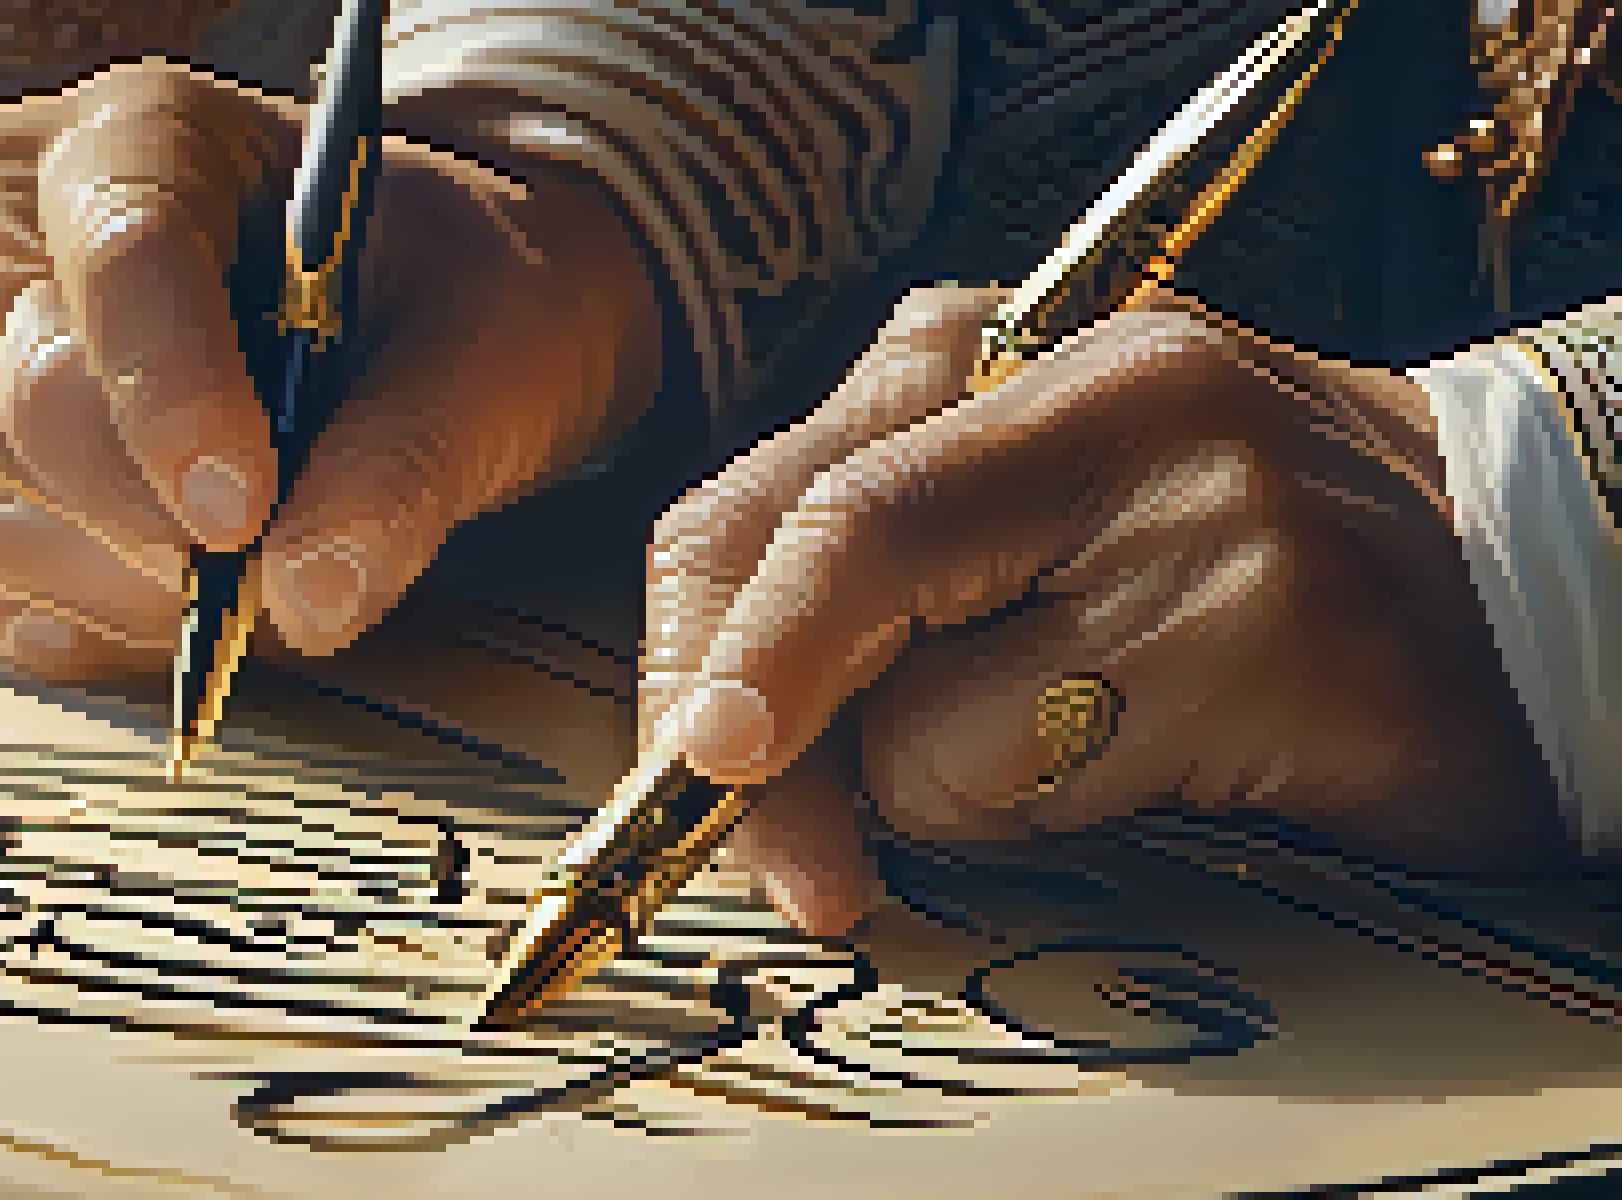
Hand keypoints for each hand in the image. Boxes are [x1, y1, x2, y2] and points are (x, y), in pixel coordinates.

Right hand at [0, 61, 660, 680]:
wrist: (432, 331)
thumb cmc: (449, 306)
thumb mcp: (483, 351)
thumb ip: (405, 462)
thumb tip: (309, 597)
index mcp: (146, 135)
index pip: (113, 248)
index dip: (164, 387)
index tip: (238, 510)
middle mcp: (8, 218)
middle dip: (102, 486)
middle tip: (230, 572)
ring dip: (81, 573)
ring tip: (218, 601)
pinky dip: (38, 614)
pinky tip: (147, 623)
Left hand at [646, 285, 1566, 938]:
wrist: (1527, 584)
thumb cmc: (1237, 578)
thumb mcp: (1036, 534)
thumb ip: (877, 594)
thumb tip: (714, 741)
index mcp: (1006, 351)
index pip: (764, 504)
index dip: (692, 658)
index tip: (681, 776)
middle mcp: (1090, 393)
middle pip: (812, 574)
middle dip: (769, 758)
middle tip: (794, 870)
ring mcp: (1186, 504)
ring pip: (921, 721)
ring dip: (964, 791)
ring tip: (1107, 732)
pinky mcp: (1259, 631)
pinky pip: (1038, 778)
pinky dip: (1059, 810)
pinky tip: (1178, 754)